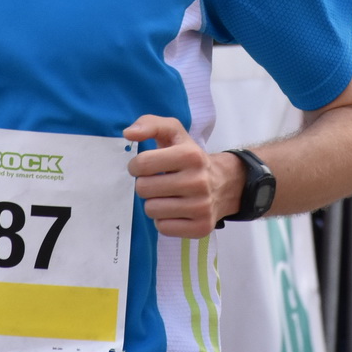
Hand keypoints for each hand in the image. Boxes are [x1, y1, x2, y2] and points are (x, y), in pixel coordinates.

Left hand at [124, 115, 241, 237]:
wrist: (224, 183)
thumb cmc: (190, 157)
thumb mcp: (174, 133)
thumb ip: (150, 124)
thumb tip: (128, 133)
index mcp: (191, 155)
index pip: (142, 164)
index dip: (136, 166)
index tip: (145, 166)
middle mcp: (199, 181)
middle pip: (143, 188)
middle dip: (145, 184)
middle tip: (157, 182)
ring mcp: (202, 206)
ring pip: (151, 210)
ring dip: (154, 203)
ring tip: (166, 196)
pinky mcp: (201, 227)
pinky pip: (163, 227)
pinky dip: (164, 220)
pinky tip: (175, 210)